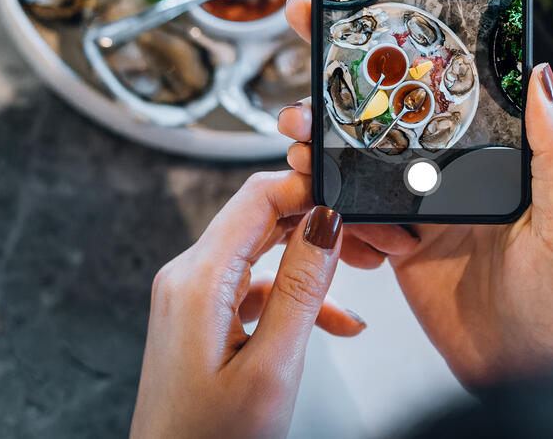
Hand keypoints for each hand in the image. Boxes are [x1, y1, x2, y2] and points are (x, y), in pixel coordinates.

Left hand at [130, 171, 354, 438]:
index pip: (257, 197)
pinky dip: (292, 299)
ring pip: (261, 254)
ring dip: (311, 269)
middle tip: (367, 242)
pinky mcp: (199, 320)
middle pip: (259, 218)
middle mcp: (186, 279)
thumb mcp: (271, 367)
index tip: (351, 193)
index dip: (307, 185)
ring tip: (354, 296)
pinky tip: (332, 324)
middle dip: (316, 224)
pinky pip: (252, 289)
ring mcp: (190, 299)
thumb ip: (301, 289)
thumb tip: (326, 221)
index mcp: (197, 281)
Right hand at [278, 0, 552, 386]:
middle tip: (304, 53)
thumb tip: (541, 76)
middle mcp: (458, 172)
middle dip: (346, 82)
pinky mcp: (401, 249)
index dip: (411, 46)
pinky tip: (318, 202)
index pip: (450, 85)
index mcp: (498, 153)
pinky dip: (331, 208)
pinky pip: (356, 219)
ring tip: (297, 139)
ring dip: (326, 145)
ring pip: (364, 161)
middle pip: (395, 113)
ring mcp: (425, 208)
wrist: (528, 379)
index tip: (372, 8)